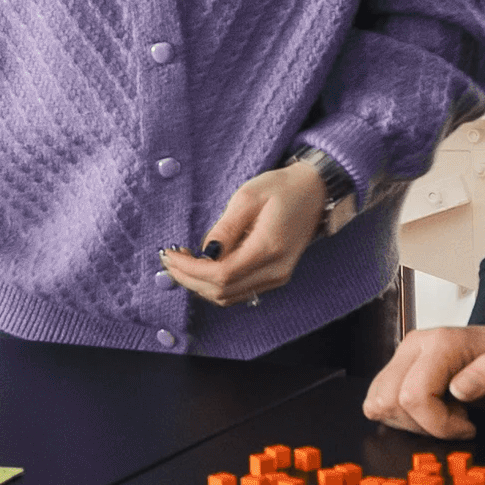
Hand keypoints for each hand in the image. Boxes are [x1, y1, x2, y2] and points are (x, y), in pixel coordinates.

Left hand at [160, 161, 327, 309]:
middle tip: (169, 260)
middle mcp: (275, 271)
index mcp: (268, 248)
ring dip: (200, 285)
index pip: (221, 274)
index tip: (170, 255)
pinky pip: (239, 291)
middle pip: (222, 291)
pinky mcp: (275, 277)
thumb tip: (204, 252)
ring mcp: (277, 277)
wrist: (315, 191)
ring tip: (181, 263)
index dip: (190, 269)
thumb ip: (225, 228)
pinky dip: (216, 285)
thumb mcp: (248, 197)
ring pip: (228, 297)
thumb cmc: (282, 188)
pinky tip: (203, 267)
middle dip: (190, 279)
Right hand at [366, 322, 484, 437]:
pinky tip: (436, 412)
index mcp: (442, 343)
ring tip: (447, 414)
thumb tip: (459, 388)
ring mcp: (404, 357)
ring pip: (379, 404)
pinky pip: (381, 403)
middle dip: (423, 425)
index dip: (439, 424)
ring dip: (411, 422)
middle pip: (388, 401)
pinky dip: (405, 418)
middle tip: (458, 421)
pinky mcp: (399, 371)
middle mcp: (415, 345)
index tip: (469, 426)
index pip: (413, 396)